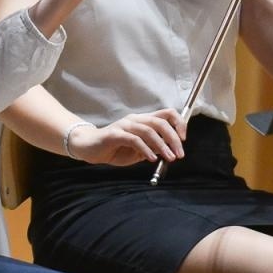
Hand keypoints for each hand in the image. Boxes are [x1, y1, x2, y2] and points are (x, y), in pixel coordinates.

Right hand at [68, 108, 187, 165]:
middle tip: (179, 154)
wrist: (88, 148)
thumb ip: (152, 148)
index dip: (179, 124)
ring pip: (149, 131)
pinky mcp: (115, 134)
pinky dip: (146, 150)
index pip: (166, 114)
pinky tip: (151, 159)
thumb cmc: (114, 148)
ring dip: (162, 146)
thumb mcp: (138, 150)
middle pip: (160, 122)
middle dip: (173, 138)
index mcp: (142, 120)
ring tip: (169, 158)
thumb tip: (169, 151)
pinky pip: (134, 140)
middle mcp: (134, 119)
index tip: (183, 139)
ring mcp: (124, 125)